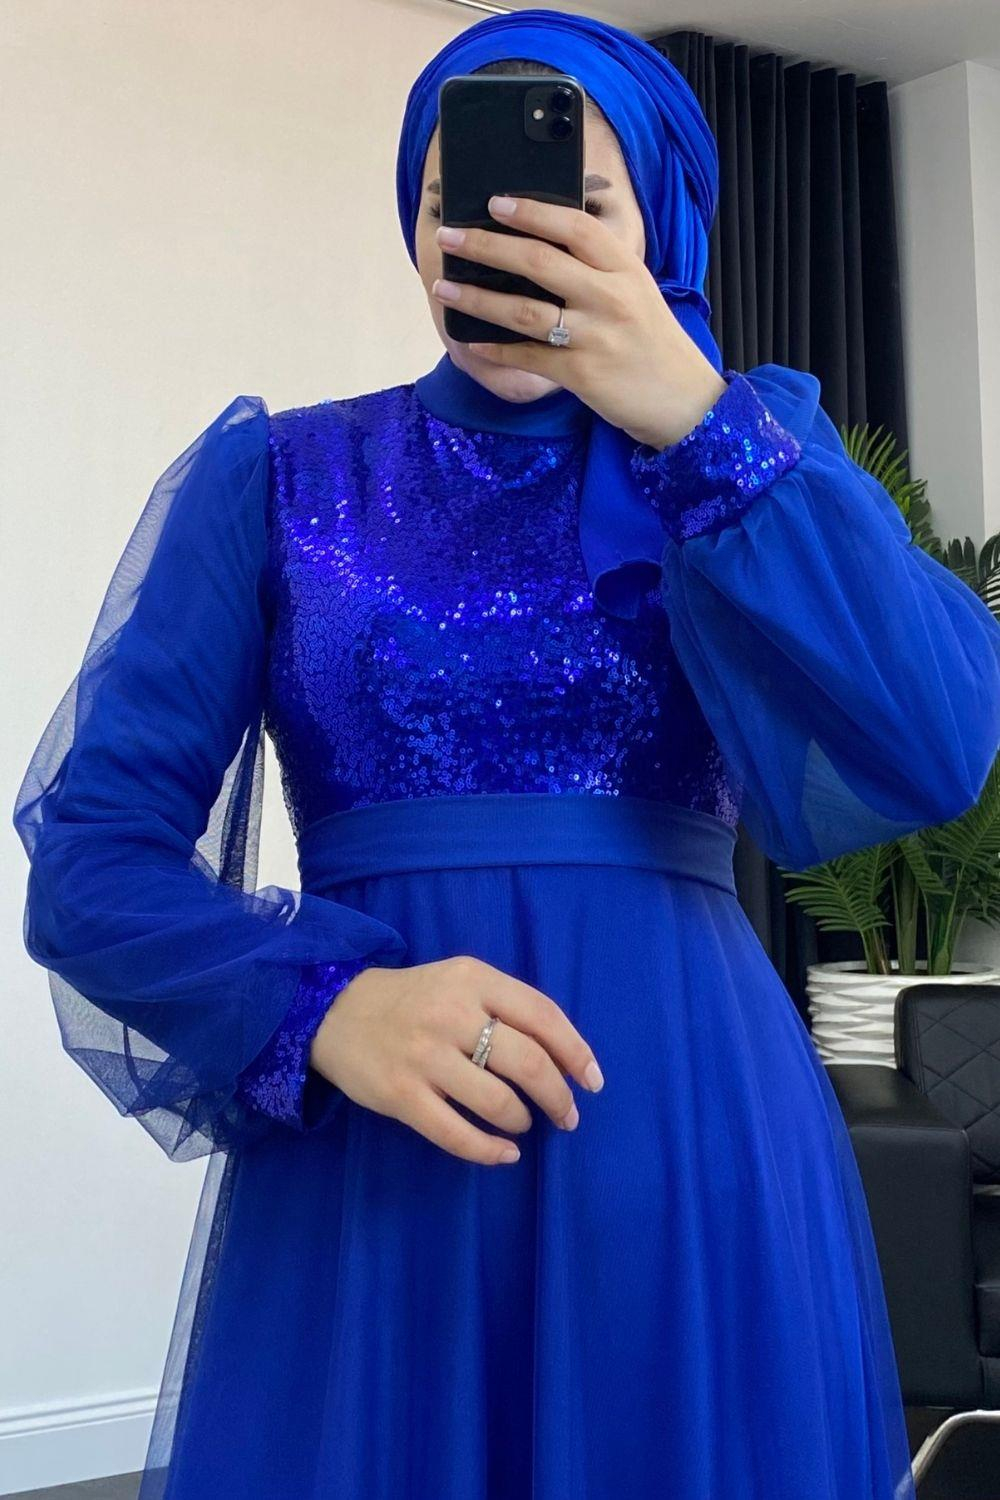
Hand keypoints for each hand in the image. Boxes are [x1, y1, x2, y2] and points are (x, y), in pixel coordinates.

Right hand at [309, 955, 603, 1165]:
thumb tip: (562, 1055)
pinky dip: (489, 1150)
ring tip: (524, 1124)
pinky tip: (504, 1154)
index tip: (593, 1081)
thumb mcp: (460, 980)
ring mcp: (424, 1057)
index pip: (542, 1015)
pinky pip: (456, 1133)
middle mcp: (451, 1014)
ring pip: (497, 1101)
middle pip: (527, 1061)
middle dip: (558, 1095)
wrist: (335, 1011)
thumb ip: (506, 1006)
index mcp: (473, 979)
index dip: (575, 1052)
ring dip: (523, 1120)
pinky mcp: (401, 1095)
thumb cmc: (415, 999)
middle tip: (567, 1115)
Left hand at [432, 193, 727, 449]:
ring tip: (444, 287)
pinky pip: (528, 357)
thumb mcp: (637, 290)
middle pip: (537, 262)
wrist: (683, 400)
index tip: (495, 202)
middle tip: (449, 236)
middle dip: (486, 246)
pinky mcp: (582, 374)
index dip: (532, 211)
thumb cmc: (653, 340)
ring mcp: (594, 336)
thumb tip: (539, 241)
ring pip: (523, 310)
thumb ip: (598, 266)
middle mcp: (609, 297)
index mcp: (625, 267)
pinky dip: (496, 348)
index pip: (574, 226)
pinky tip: (471, 341)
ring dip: (477, 298)